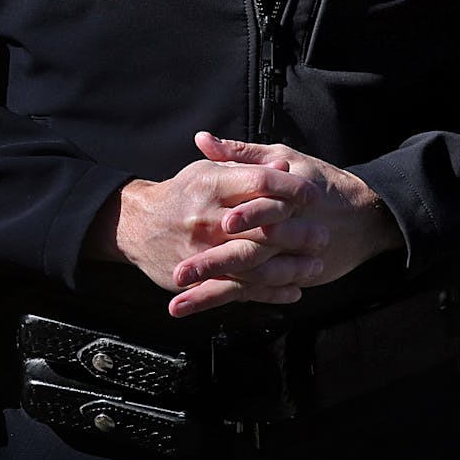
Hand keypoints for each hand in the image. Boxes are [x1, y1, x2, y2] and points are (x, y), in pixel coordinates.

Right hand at [84, 154, 327, 313]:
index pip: (260, 183)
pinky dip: (271, 292)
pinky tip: (293, 290)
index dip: (290, 187)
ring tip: (315, 265)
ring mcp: (202, 251)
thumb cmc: (180, 195)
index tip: (311, 194)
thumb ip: (243, 167)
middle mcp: (206, 218)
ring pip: (257, 262)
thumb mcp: (206, 171)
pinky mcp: (200, 278)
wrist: (137, 226)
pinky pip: (242, 289)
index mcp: (209, 184)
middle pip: (262, 225)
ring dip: (290, 267)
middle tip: (322, 234)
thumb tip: (282, 166)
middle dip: (297, 231)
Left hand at [178, 134, 403, 309]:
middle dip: (213, 264)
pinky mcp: (292, 277)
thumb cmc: (321, 182)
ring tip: (180, 303)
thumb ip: (241, 153)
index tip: (218, 223)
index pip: (265, 207)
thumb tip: (202, 140)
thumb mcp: (285, 158)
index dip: (244, 216)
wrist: (367, 217)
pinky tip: (203, 307)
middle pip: (250, 251)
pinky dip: (230, 301)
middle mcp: (287, 233)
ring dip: (213, 293)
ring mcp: (291, 261)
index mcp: (287, 199)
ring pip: (249, 281)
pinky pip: (258, 293)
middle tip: (180, 273)